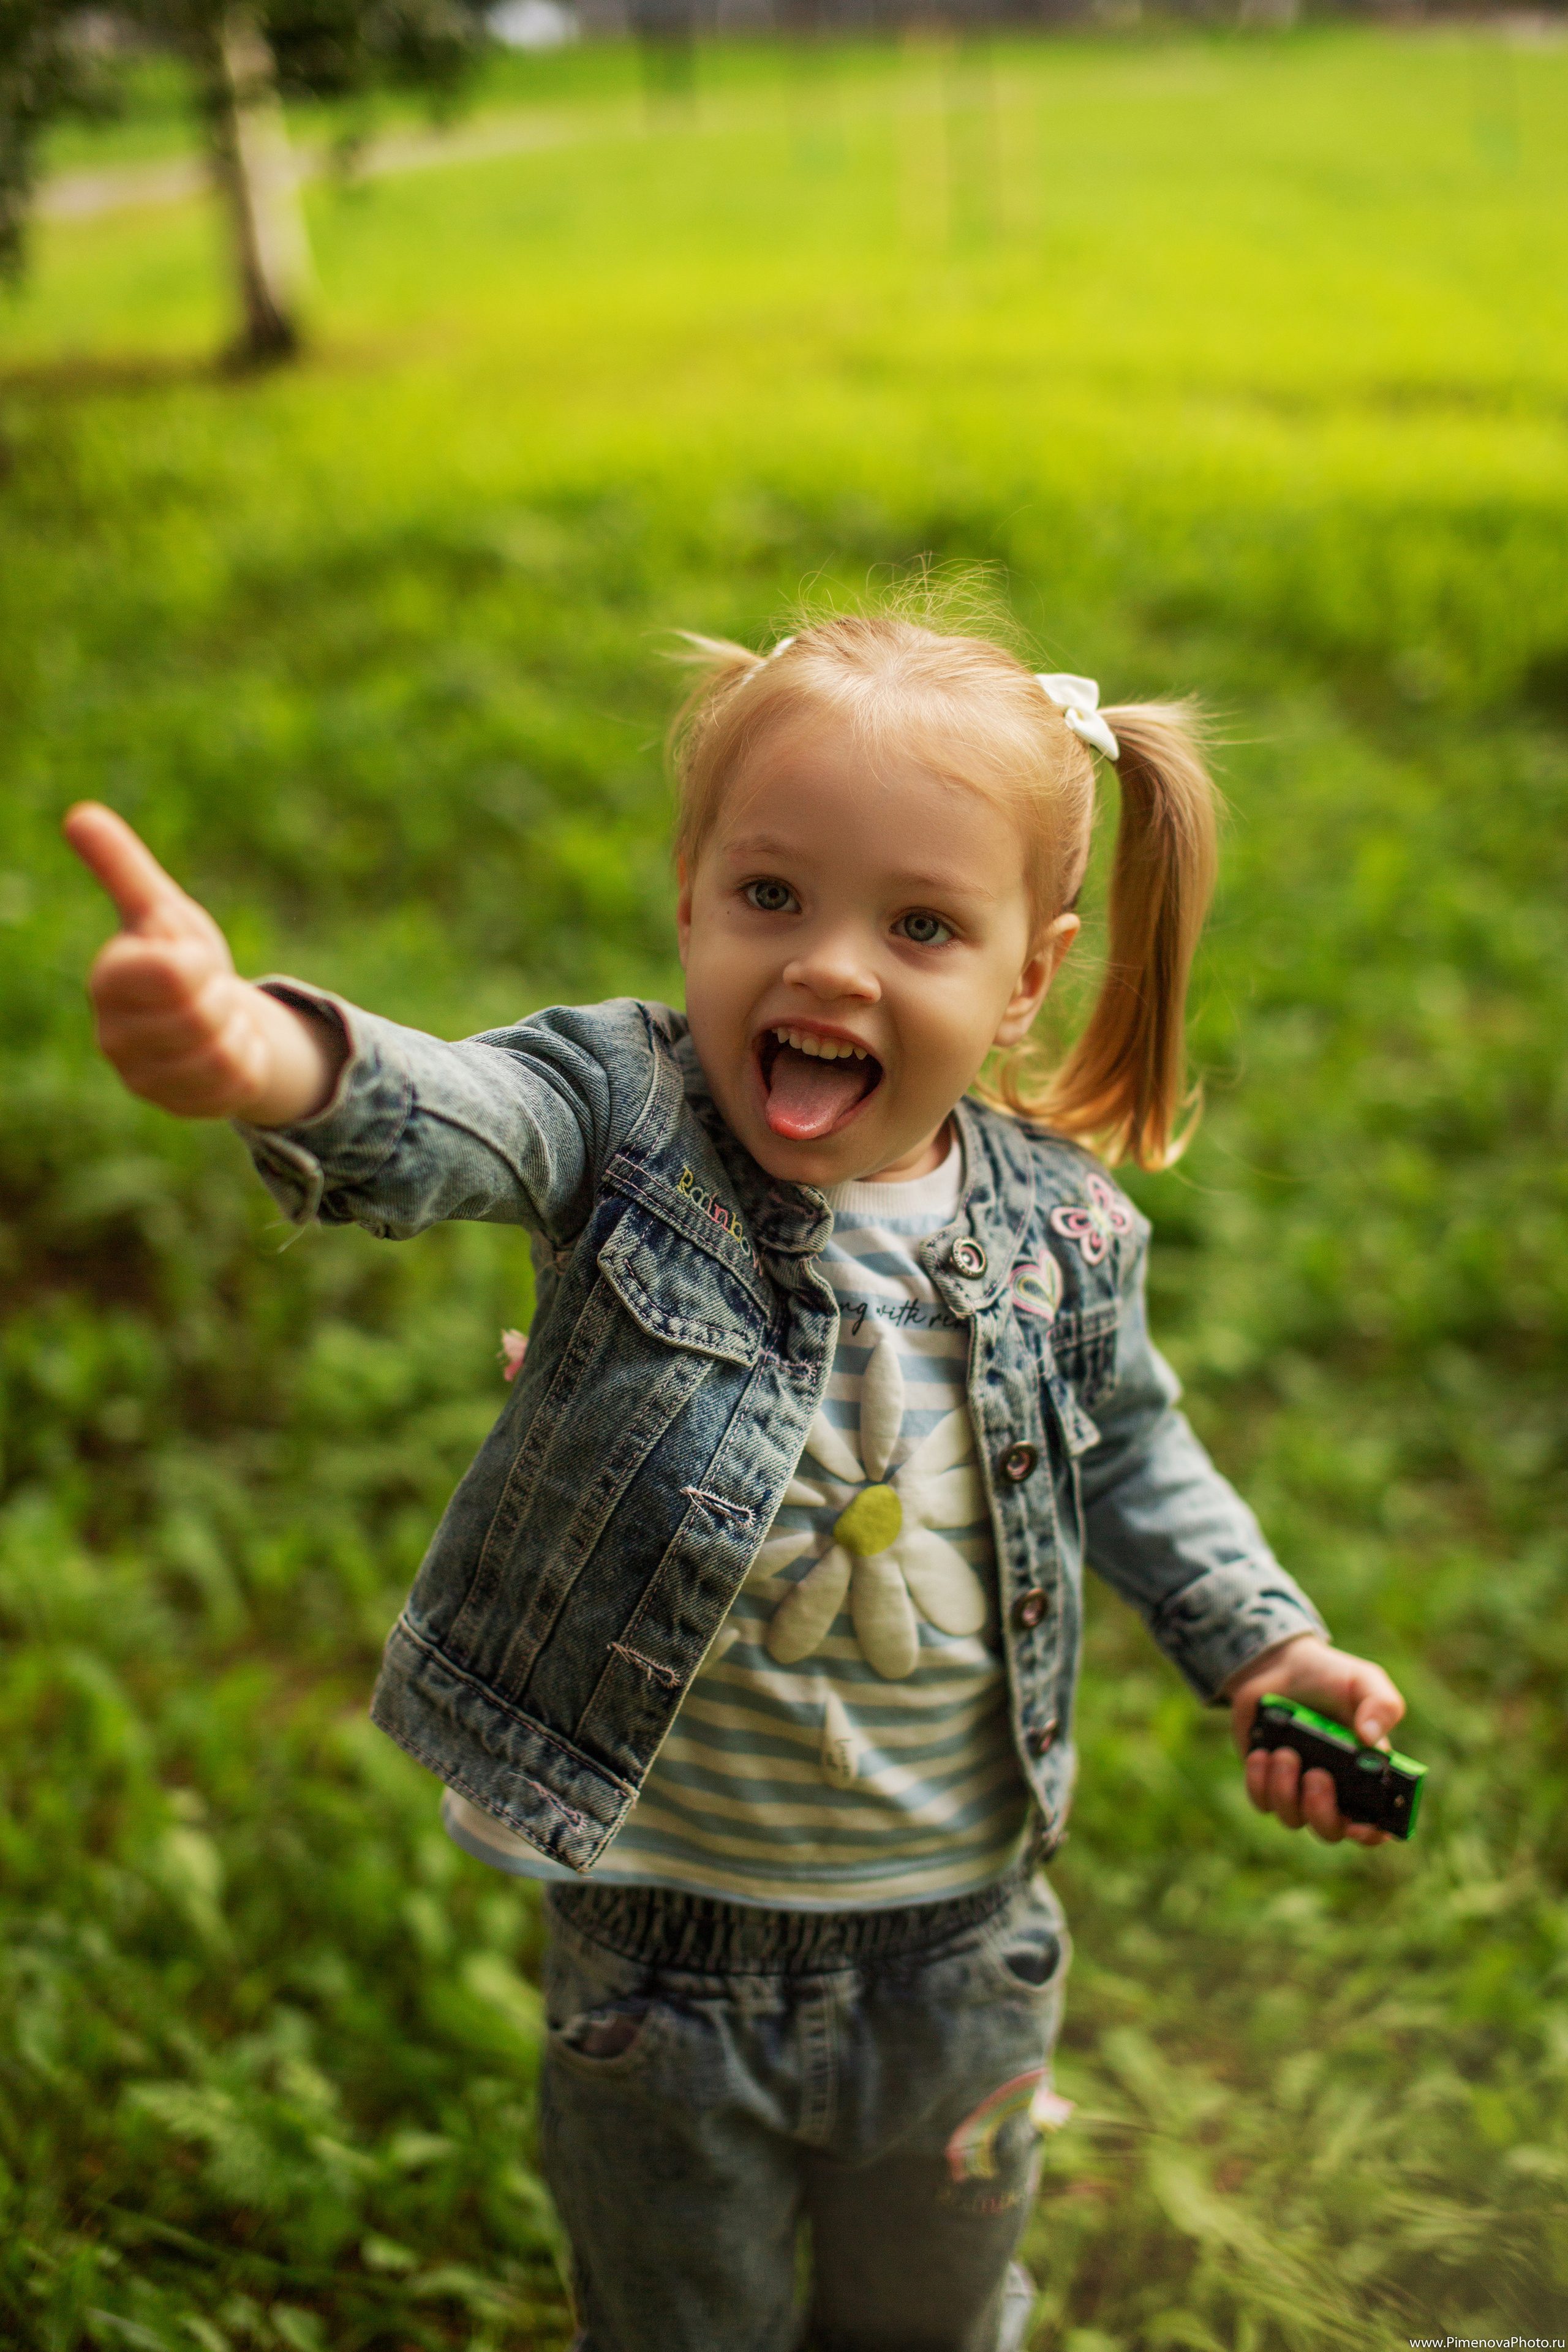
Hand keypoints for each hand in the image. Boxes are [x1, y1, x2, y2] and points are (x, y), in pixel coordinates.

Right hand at [64, 802, 341, 1125]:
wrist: (211, 1016)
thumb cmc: (179, 956)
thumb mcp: (161, 910)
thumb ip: (122, 867)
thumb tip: (79, 814)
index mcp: (109, 980)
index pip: (171, 974)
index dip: (199, 964)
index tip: (196, 959)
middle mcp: (113, 1034)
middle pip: (199, 1016)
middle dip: (221, 998)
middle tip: (210, 994)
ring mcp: (140, 1076)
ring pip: (215, 1053)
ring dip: (234, 1031)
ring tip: (218, 1022)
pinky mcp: (173, 1105)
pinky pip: (232, 1084)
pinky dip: (245, 1063)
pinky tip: (228, 1051)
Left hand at [1224, 1634, 1405, 1847]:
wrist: (1280, 1665)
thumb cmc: (1331, 1677)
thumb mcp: (1364, 1681)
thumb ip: (1381, 1704)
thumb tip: (1371, 1740)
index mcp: (1367, 1776)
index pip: (1375, 1824)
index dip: (1370, 1834)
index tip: (1358, 1825)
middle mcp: (1334, 1791)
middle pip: (1331, 1831)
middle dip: (1322, 1812)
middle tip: (1316, 1775)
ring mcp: (1297, 1788)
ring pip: (1292, 1818)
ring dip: (1286, 1790)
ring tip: (1284, 1752)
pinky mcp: (1265, 1780)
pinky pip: (1261, 1801)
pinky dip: (1259, 1782)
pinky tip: (1262, 1754)